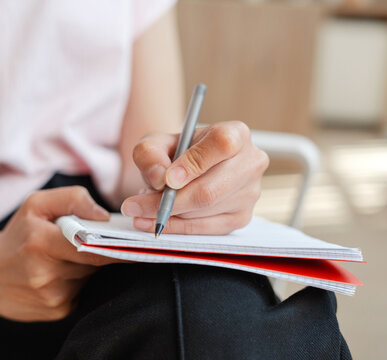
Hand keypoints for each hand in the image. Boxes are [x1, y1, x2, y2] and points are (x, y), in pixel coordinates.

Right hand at [0, 186, 119, 321]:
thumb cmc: (17, 235)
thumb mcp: (36, 204)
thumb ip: (72, 199)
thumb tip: (104, 216)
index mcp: (41, 242)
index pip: (92, 246)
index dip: (117, 245)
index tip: (136, 241)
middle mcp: (47, 273)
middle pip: (94, 260)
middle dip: (97, 249)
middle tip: (88, 240)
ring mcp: (52, 296)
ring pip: (89, 276)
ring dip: (85, 266)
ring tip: (65, 257)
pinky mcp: (57, 311)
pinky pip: (81, 292)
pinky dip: (77, 281)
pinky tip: (59, 275)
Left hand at [121, 121, 268, 234]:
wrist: (186, 171)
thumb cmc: (173, 153)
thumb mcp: (154, 144)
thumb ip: (150, 154)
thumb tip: (160, 178)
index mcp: (236, 133)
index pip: (220, 145)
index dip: (192, 164)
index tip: (165, 180)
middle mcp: (250, 162)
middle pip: (211, 189)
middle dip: (169, 202)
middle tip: (136, 205)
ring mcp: (250, 193)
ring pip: (206, 211)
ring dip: (168, 215)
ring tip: (143, 208)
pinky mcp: (242, 217)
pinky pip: (207, 229)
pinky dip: (177, 227)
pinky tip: (155, 221)